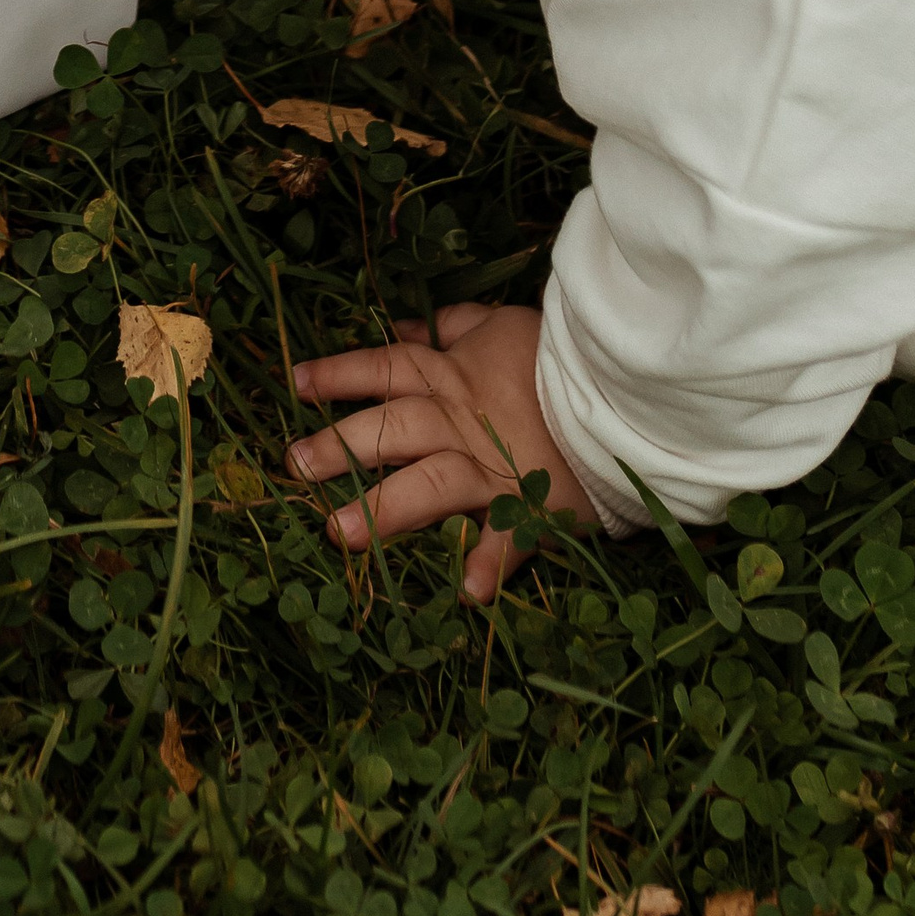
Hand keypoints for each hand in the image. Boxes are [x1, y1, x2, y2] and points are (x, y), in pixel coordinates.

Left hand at [286, 303, 593, 600]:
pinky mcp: (535, 505)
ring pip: (430, 482)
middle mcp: (460, 420)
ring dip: (386, 509)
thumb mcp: (503, 324)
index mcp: (451, 377)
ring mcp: (494, 465)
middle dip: (339, 445)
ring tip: (341, 535)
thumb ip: (456, 327)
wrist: (621, 386)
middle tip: (293, 465)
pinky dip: (491, 562)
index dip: (338, 374)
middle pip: (391, 428)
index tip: (296, 384)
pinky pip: (511, 537)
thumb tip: (415, 325)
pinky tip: (467, 591)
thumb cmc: (560, 356)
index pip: (382, 368)